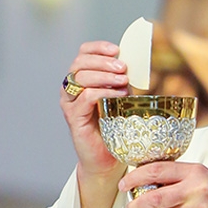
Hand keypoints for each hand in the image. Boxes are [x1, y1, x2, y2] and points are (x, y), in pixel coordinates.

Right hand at [61, 41, 129, 207]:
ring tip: (123, 81)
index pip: (83, 53)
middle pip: (80, 62)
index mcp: (82, 79)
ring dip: (104, 76)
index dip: (98, 48)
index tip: (117, 50)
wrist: (107, 159)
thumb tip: (137, 65)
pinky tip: (118, 95)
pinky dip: (102, 92)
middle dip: (103, 61)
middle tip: (123, 68)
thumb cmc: (115, 128)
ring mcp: (70, 103)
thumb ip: (123, 81)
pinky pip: (85, 98)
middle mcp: (72, 89)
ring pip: (80, 78)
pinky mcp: (73, 117)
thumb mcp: (122, 99)